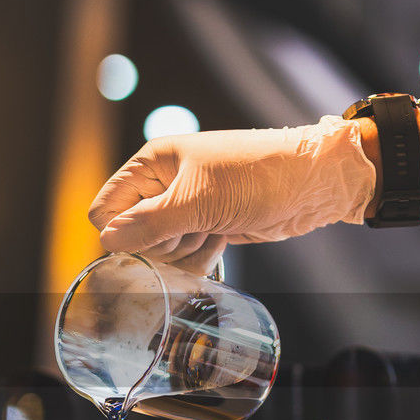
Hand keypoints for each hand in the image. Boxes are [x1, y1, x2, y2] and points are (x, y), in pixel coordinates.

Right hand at [88, 116, 376, 266]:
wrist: (313, 184)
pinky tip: (223, 239)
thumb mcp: (196, 201)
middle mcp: (163, 184)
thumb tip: (106, 241)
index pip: (106, 208)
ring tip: (214, 230)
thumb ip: (146, 224)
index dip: (122, 229)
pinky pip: (184, 257)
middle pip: (132, 235)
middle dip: (161, 243)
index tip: (153, 233)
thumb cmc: (256, 177)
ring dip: (185, 251)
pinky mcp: (204, 226)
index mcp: (151, 163)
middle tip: (192, 227)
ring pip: (159, 251)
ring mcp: (184, 208)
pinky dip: (201, 257)